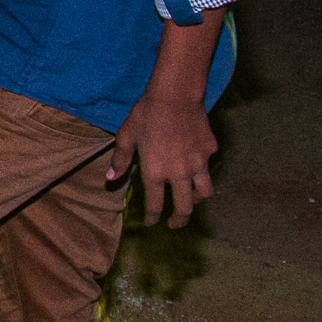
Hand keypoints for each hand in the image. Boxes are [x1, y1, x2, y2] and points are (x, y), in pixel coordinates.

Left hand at [107, 92, 217, 227]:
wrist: (175, 96)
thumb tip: (111, 180)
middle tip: (174, 224)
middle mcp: (179, 174)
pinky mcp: (210, 151)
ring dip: (196, 201)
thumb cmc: (145, 115)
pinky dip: (202, 174)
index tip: (151, 223)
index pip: (155, 205)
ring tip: (190, 202)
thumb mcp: (126, 137)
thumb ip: (120, 160)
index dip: (152, 217)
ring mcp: (198, 163)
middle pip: (185, 208)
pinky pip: (208, 168)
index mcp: (155, 173)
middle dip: (179, 220)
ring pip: (204, 193)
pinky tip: (196, 168)